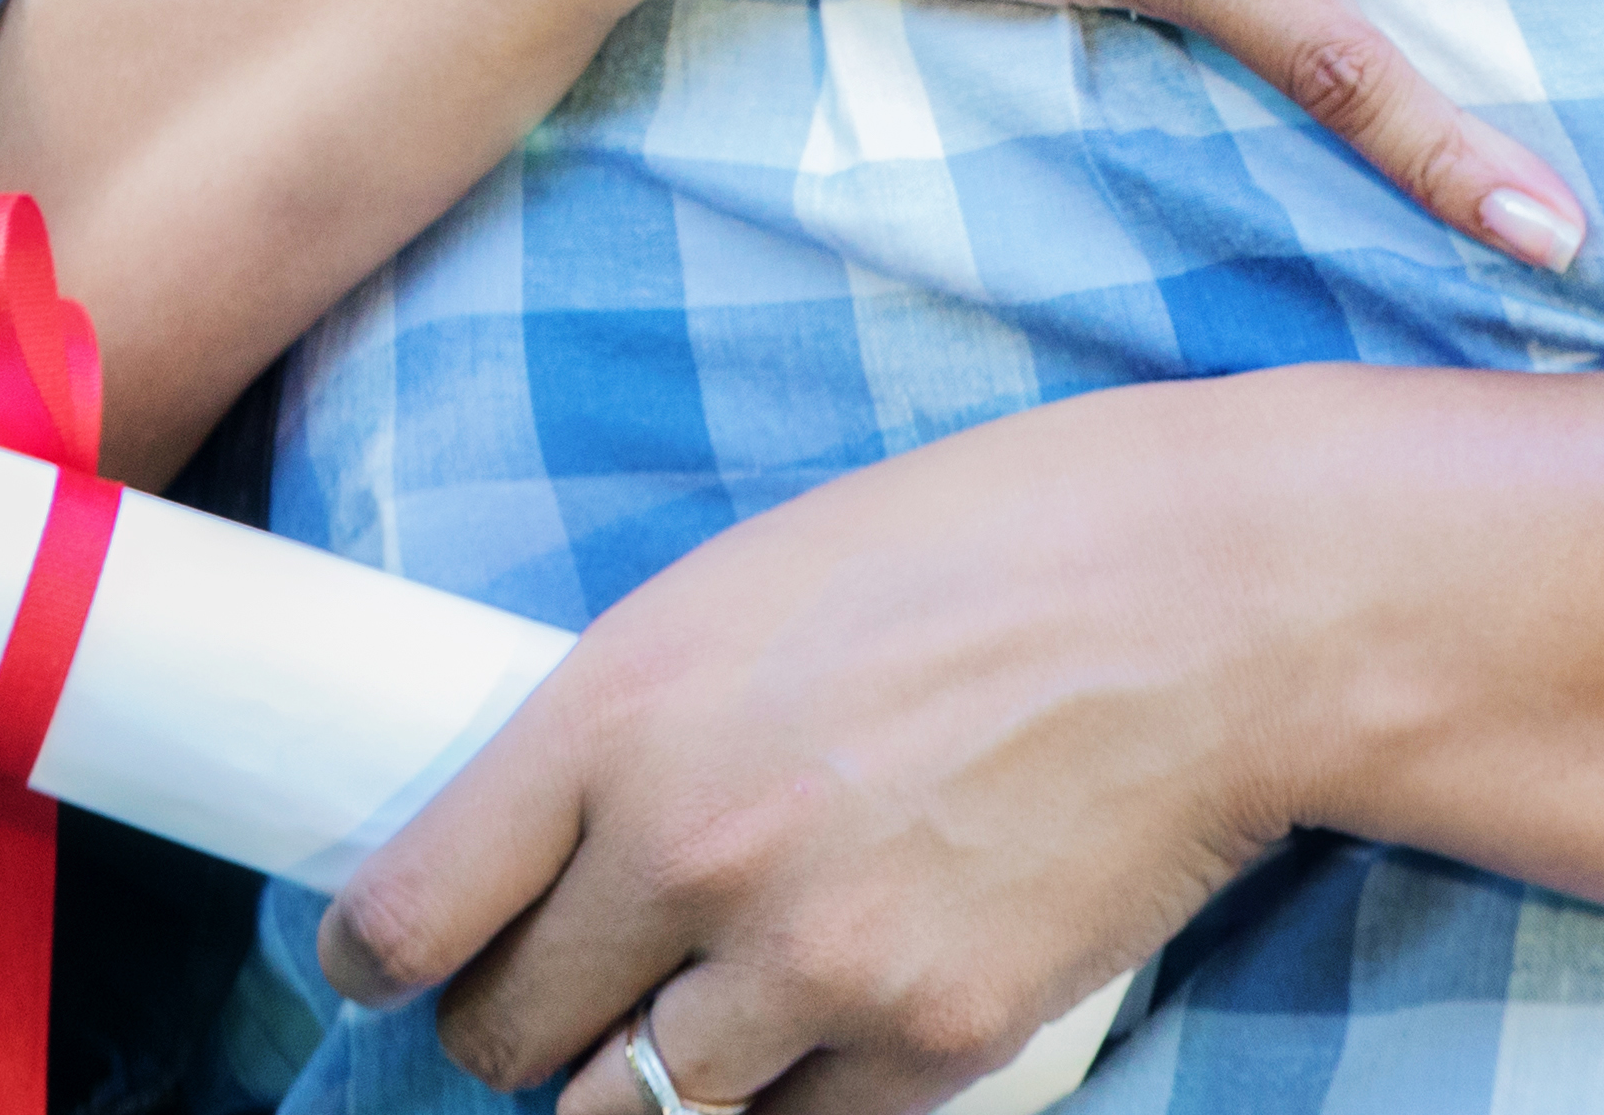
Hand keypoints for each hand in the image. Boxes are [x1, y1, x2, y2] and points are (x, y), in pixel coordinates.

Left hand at [323, 366, 1603, 1107]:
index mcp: (622, 707)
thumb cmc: (993, 544)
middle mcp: (691, 851)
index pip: (405, 918)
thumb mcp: (752, 582)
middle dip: (524, 1024)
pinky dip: (789, 1103)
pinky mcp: (934, 1042)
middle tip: (574, 983)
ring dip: (641, 1087)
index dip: (382, 959)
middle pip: (507, 1044)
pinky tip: (825, 1022)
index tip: (403, 961)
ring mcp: (813, 963)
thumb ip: (626, 718)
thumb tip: (530, 838)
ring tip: (699, 1016)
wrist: (1221, 598)